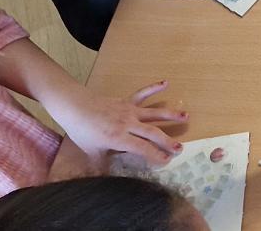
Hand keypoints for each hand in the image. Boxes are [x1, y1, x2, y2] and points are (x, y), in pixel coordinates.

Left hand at [47, 80, 188, 167]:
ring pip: (154, 113)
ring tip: (187, 117)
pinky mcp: (127, 101)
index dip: (156, 155)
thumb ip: (101, 164)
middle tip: (180, 148)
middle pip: (152, 132)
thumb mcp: (91, 151)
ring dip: (171, 115)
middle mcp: (128, 124)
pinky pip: (142, 94)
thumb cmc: (81, 130)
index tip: (167, 161)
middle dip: (167, 141)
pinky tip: (166, 82)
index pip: (142, 148)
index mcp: (118, 138)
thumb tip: (107, 179)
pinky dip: (154, 88)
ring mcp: (129, 110)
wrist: (73, 106)